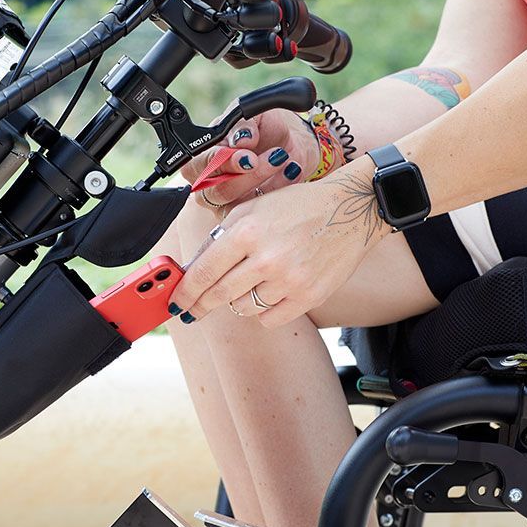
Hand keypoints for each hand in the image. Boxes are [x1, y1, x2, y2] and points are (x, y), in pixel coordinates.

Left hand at [169, 173, 385, 326]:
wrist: (350, 210)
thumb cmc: (298, 207)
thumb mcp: (253, 208)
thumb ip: (221, 237)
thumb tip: (193, 270)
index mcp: (248, 231)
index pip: (204, 271)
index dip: (185, 292)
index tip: (176, 303)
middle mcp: (267, 258)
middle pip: (219, 294)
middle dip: (200, 305)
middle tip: (193, 311)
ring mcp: (290, 280)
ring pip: (243, 308)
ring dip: (238, 300)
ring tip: (251, 281)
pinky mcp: (309, 296)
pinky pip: (270, 319)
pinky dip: (264, 310)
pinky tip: (270, 292)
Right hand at [181, 107, 320, 209]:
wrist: (289, 141)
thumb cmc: (263, 128)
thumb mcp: (253, 116)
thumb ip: (243, 124)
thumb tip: (240, 140)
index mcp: (200, 158)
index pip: (197, 166)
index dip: (220, 162)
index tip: (247, 156)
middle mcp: (207, 184)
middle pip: (214, 191)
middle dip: (243, 177)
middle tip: (268, 158)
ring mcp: (225, 203)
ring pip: (235, 204)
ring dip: (262, 181)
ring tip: (281, 158)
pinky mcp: (245, 214)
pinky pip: (258, 211)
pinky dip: (278, 189)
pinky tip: (290, 170)